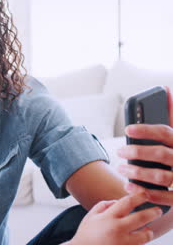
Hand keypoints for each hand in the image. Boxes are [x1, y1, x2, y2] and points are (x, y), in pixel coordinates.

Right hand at [69, 192, 161, 244]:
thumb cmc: (86, 234)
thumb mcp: (90, 216)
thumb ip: (103, 205)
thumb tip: (117, 201)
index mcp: (108, 217)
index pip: (127, 203)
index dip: (139, 196)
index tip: (145, 194)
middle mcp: (116, 229)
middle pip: (141, 218)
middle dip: (153, 212)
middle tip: (157, 211)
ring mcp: (122, 242)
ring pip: (145, 236)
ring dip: (148, 231)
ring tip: (147, 229)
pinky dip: (141, 242)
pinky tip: (138, 239)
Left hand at [117, 86, 172, 206]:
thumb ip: (172, 113)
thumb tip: (165, 89)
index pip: (166, 132)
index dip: (146, 129)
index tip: (128, 128)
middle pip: (161, 155)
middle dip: (137, 152)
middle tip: (120, 151)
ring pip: (161, 177)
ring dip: (138, 173)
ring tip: (121, 168)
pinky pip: (165, 197)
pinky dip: (146, 192)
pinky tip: (130, 186)